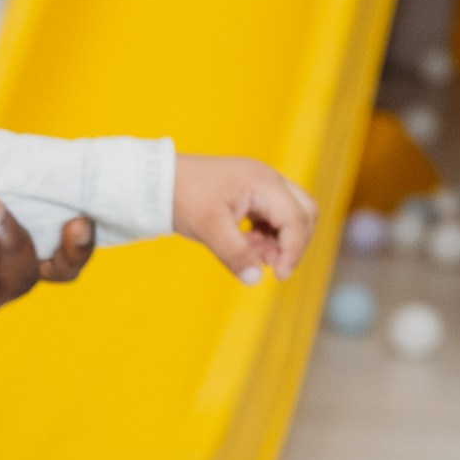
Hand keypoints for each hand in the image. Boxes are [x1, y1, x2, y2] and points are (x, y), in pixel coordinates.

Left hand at [173, 155, 317, 284]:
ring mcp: (259, 186)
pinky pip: (271, 217)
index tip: (280, 275)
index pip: (296, 218)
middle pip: (303, 213)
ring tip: (251, 255)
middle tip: (271, 266)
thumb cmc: (182, 197)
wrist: (156, 182)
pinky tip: (246, 246)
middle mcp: (267, 180)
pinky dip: (266, 235)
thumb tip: (255, 280)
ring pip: (289, 216)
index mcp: (262, 182)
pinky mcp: (249, 195)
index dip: (293, 249)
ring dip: (278, 240)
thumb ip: (235, 254)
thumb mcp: (208, 228)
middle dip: (293, 242)